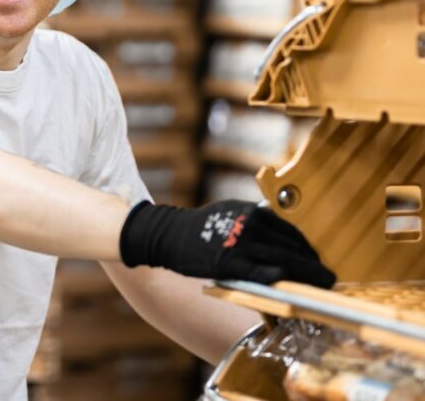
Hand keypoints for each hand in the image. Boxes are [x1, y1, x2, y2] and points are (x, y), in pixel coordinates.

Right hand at [118, 200, 335, 287]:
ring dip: (306, 274)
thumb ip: (257, 222)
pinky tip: (291, 284)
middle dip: (312, 265)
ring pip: (284, 260)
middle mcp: (252, 224)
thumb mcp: (231, 213)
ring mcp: (242, 243)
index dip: (308, 251)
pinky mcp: (230, 262)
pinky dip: (279, 278)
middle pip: (292, 248)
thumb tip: (282, 239)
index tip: (318, 262)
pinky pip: (261, 272)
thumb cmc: (202, 228)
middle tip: (327, 278)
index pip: (291, 233)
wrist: (171, 234)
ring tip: (319, 286)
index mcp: (254, 212)